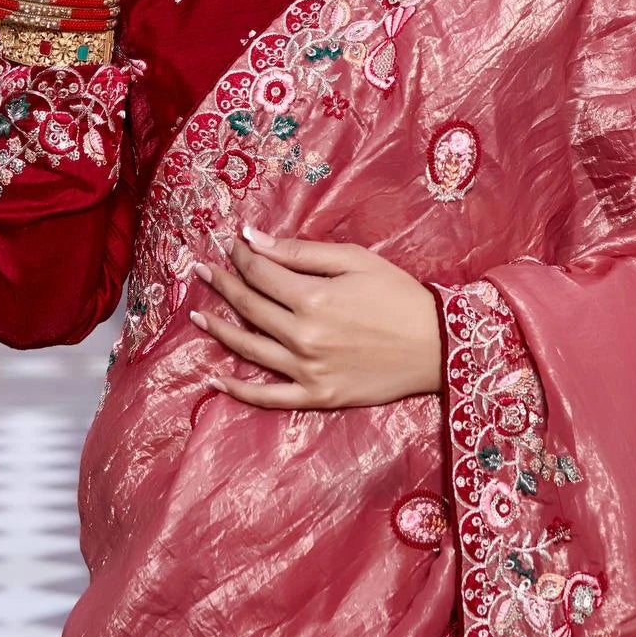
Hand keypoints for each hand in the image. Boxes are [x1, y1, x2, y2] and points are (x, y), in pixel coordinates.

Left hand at [190, 226, 442, 409]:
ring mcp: (307, 370)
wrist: (438, 346)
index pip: (260, 273)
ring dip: (219, 329)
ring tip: (196, 314)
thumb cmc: (399, 296)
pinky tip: (217, 378)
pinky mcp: (317, 396)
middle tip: (202, 270)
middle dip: (222, 284)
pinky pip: (268, 397)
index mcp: (313, 297)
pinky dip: (239, 390)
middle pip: (249, 307)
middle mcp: (303, 336)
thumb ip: (300, 252)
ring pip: (249, 348)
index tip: (232, 246)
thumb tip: (252, 239)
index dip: (241, 257)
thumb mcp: (355, 260)